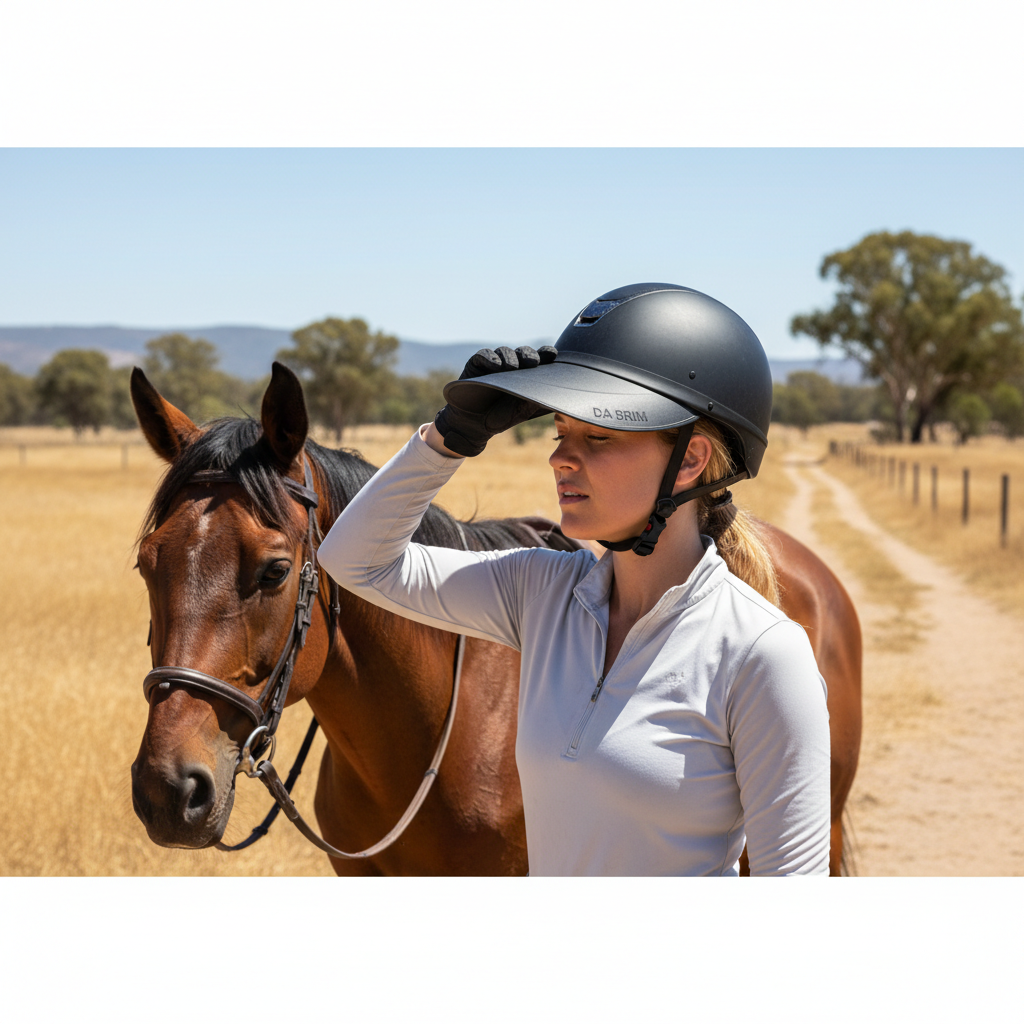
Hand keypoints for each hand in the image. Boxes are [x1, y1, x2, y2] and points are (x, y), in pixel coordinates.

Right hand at [434, 345, 556, 456]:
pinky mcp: (475, 365)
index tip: (553, 354)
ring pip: (504, 351)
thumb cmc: (501, 418)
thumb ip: (541, 399)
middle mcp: (511, 366)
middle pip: (522, 352)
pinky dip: (490, 358)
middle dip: (529, 354)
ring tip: (512, 367)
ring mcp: (492, 364)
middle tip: (533, 362)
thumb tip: (563, 396)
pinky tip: (496, 366)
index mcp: (526, 375)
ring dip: (510, 357)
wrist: (475, 427)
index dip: (545, 354)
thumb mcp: (525, 409)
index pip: (538, 359)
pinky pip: (483, 355)